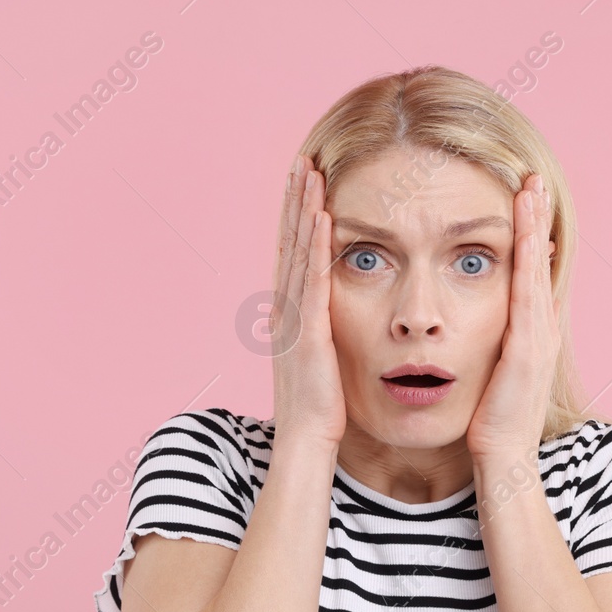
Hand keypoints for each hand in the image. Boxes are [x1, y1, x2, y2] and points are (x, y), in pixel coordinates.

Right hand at [270, 154, 344, 450]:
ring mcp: (294, 324)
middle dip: (295, 203)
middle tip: (302, 162)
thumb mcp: (319, 369)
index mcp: (290, 320)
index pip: (292, 258)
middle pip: (290, 246)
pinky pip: (314, 284)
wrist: (304, 449)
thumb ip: (320, 340)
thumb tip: (326, 324)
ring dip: (303, 213)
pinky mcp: (309, 336)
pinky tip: (324, 219)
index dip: (295, 220)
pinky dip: (317, 249)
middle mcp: (286, 315)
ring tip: (311, 174)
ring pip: (298, 256)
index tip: (302, 186)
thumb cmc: (319, 418)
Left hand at [466, 172, 559, 461]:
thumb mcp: (489, 375)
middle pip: (539, 262)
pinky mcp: (529, 350)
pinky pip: (530, 295)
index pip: (528, 274)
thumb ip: (487, 347)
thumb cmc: (490, 424)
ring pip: (538, 270)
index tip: (521, 200)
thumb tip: (475, 326)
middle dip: (536, 219)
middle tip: (532, 178)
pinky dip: (530, 262)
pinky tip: (528, 234)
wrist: (502, 460)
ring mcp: (539, 338)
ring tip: (531, 188)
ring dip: (536, 228)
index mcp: (528, 334)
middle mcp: (540, 330)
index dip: (527, 236)